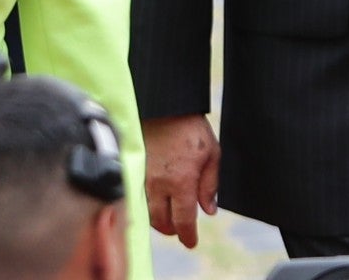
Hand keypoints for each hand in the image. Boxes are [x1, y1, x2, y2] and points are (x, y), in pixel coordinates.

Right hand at [142, 114, 219, 247]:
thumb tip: (208, 210)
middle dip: (172, 230)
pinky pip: (139, 196)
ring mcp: (144, 177)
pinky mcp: (136, 169)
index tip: (191, 242)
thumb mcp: (212, 155)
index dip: (187, 236)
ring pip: (147, 211)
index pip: (183, 220)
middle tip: (180, 230)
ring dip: (158, 219)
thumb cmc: (191, 128)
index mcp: (182, 182)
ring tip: (167, 218)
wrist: (164, 107)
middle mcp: (160, 184)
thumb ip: (210, 185)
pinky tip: (155, 201)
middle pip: (161, 221)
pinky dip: (147, 204)